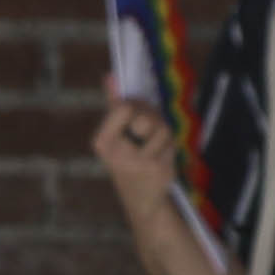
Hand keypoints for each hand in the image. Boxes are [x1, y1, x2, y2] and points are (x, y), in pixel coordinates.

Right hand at [92, 100, 190, 217]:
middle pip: (144, 116)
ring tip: (154, 145)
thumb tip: (110, 75)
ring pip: (162, 127)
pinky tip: (161, 157)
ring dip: (162, 132)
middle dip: (150, 118)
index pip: (124, 107)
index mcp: (102, 142)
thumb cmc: (127, 160)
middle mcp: (117, 154)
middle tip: (145, 131)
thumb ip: (114, 104)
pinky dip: (169, 146)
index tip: (132, 117)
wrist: (141, 199)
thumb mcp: (115, 133)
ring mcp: (139, 163)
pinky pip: (172, 142)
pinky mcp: (159, 170)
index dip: (133, 106)